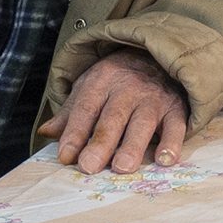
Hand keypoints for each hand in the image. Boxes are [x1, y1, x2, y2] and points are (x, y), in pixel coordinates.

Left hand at [39, 49, 188, 174]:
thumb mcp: (90, 86)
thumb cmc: (119, 78)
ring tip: (122, 167)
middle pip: (112, 118)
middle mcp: (129, 88)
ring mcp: (154, 98)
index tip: (65, 157)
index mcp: (102, 81)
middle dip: (100, 143)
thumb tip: (46, 133)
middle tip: (89, 166)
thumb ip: (70, 112)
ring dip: (132, 146)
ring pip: (142, 123)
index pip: (85, 109)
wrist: (158, 56)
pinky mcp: (176, 108)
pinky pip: (176, 126)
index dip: (74, 133)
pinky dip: (172, 143)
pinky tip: (165, 159)